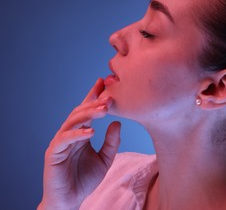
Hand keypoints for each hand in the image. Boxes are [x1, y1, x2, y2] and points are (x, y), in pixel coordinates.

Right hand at [38, 78, 120, 209]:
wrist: (70, 200)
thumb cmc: (85, 179)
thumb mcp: (106, 159)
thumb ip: (112, 142)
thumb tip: (118, 122)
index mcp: (81, 133)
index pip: (87, 111)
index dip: (94, 96)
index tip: (104, 82)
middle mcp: (70, 134)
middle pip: (80, 113)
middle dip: (94, 103)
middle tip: (110, 96)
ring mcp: (60, 142)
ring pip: (72, 122)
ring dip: (88, 114)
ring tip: (104, 109)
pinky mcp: (53, 153)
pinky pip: (64, 139)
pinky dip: (77, 134)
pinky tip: (91, 131)